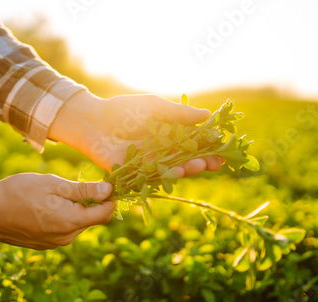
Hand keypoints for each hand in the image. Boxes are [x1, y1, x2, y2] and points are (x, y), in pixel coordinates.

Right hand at [0, 173, 115, 249]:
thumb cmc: (20, 192)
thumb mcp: (54, 185)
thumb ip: (84, 190)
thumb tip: (109, 190)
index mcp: (71, 222)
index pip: (105, 214)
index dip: (110, 198)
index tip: (107, 184)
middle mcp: (66, 238)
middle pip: (91, 219)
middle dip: (90, 203)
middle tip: (75, 185)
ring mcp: (54, 243)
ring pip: (76, 224)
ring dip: (74, 210)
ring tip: (54, 195)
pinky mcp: (44, 244)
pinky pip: (63, 230)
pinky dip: (62, 218)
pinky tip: (45, 206)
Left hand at [49, 91, 222, 176]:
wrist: (94, 121)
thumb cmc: (123, 110)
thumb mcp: (154, 107)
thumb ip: (178, 113)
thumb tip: (207, 114)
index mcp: (169, 135)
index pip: (195, 144)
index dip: (209, 147)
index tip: (223, 148)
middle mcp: (163, 151)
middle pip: (188, 160)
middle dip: (203, 162)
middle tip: (216, 163)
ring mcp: (150, 164)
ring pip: (174, 170)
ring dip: (188, 169)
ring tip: (199, 165)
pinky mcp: (136, 174)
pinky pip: (154, 178)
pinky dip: (166, 177)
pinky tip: (177, 173)